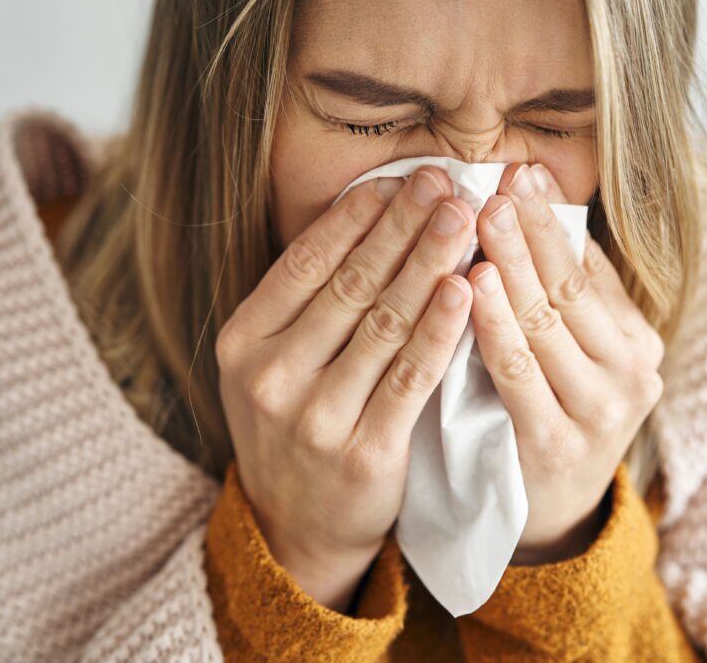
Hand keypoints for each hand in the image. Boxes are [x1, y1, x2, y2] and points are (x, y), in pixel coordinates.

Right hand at [215, 166, 477, 610]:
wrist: (299, 527)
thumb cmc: (296, 426)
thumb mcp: (272, 363)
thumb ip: (306, 303)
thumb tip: (369, 216)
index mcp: (243, 341)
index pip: (305, 263)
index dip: (356, 216)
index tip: (399, 179)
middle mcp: (269, 376)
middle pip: (348, 284)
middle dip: (401, 227)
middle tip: (444, 182)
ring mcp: (314, 418)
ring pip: (383, 323)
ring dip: (427, 264)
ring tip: (462, 219)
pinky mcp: (364, 454)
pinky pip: (410, 378)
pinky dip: (440, 330)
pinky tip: (464, 288)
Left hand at [468, 162, 664, 564]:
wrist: (547, 512)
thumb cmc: (549, 415)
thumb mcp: (569, 355)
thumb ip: (556, 297)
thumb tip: (525, 210)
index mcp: (636, 341)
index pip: (591, 267)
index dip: (554, 219)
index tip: (522, 173)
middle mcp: (630, 372)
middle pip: (571, 288)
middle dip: (532, 231)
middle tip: (498, 181)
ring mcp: (600, 411)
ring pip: (548, 323)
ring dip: (514, 265)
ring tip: (483, 216)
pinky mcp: (558, 445)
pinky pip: (520, 373)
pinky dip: (495, 326)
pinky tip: (473, 286)